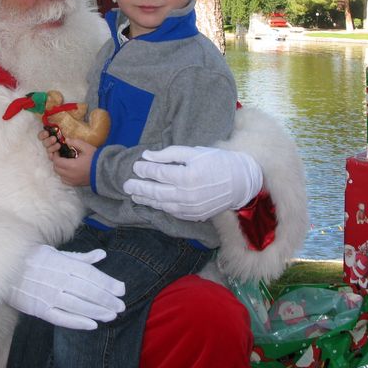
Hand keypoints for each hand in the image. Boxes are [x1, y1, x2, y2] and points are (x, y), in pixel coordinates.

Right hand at [8, 245, 125, 329]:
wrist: (3, 268)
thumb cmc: (32, 258)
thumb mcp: (55, 252)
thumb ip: (80, 257)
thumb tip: (101, 255)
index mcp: (62, 263)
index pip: (90, 274)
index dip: (107, 283)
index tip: (122, 289)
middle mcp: (57, 280)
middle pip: (87, 291)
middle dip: (107, 299)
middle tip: (121, 306)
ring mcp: (48, 296)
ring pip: (78, 305)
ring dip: (97, 311)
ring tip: (112, 315)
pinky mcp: (39, 310)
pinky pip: (62, 318)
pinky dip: (77, 322)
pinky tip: (92, 325)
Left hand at [48, 137, 95, 186]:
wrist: (105, 170)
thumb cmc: (96, 158)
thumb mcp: (86, 147)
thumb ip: (75, 142)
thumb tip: (67, 140)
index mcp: (71, 165)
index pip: (56, 161)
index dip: (55, 155)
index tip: (58, 151)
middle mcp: (70, 175)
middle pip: (56, 169)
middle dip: (56, 162)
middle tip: (60, 156)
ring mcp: (73, 181)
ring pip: (60, 176)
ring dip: (60, 169)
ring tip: (64, 163)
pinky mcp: (77, 184)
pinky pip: (65, 181)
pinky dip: (64, 176)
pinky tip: (69, 171)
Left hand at [123, 146, 262, 221]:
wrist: (241, 182)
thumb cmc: (218, 162)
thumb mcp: (194, 152)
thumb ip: (169, 154)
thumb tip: (147, 155)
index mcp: (188, 175)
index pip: (159, 173)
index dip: (145, 170)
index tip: (136, 166)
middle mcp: (188, 194)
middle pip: (157, 192)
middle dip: (140, 188)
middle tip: (126, 185)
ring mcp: (191, 207)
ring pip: (163, 204)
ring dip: (147, 200)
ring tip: (134, 196)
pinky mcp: (195, 215)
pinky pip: (173, 212)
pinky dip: (161, 208)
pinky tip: (153, 203)